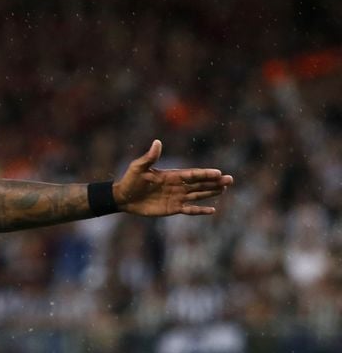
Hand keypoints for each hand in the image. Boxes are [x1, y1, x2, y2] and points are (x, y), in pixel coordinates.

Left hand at [113, 140, 233, 215]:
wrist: (123, 198)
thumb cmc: (130, 180)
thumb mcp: (138, 167)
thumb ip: (149, 157)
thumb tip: (157, 142)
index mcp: (172, 175)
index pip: (192, 174)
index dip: (205, 173)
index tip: (218, 172)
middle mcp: (177, 186)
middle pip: (200, 183)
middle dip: (214, 182)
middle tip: (230, 180)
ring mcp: (176, 197)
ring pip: (198, 195)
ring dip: (211, 192)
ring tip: (225, 189)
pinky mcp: (173, 209)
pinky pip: (189, 210)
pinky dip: (200, 210)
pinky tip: (212, 210)